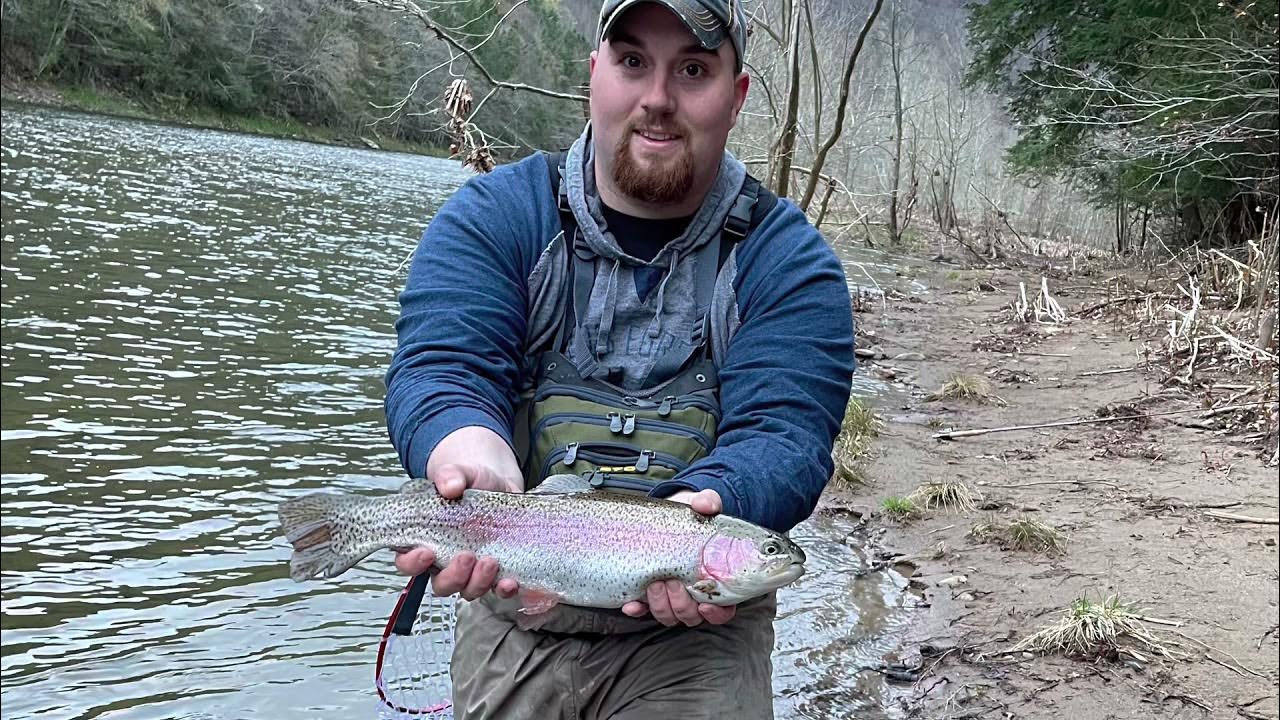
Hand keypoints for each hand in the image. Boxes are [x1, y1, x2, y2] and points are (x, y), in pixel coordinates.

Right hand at [394, 426, 521, 600]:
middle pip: (440, 584)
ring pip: (467, 590)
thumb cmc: (470, 480)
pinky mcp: (495, 571)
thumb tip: (450, 485)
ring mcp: (471, 569)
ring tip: (491, 561)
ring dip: (478, 582)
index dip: (412, 563)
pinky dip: (503, 590)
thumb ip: (450, 476)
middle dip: (453, 576)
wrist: (499, 481)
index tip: (426, 553)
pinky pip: (497, 589)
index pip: (407, 561)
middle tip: (466, 556)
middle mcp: (445, 560)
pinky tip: (510, 581)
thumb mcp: (458, 473)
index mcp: (425, 539)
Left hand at [620, 489, 736, 626]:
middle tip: (672, 582)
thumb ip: (708, 503)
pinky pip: (643, 611)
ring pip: (669, 616)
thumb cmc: (690, 517)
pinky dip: (638, 610)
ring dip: (661, 605)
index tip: (705, 603)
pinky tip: (631, 604)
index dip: (716, 613)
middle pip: (692, 615)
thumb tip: (707, 504)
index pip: (722, 610)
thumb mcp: (700, 506)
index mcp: (714, 580)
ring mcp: (670, 597)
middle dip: (681, 604)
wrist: (665, 515)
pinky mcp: (648, 594)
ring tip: (655, 583)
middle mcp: (693, 595)